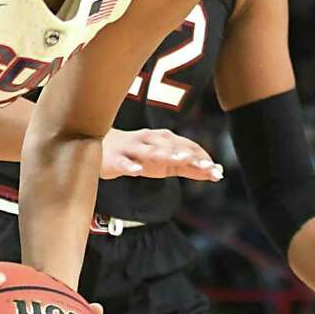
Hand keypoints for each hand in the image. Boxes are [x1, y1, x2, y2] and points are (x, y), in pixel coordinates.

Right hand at [100, 126, 222, 181]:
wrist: (97, 146)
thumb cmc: (135, 155)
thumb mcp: (163, 161)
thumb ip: (187, 167)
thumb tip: (215, 173)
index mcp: (162, 140)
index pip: (186, 146)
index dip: (202, 157)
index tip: (217, 170)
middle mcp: (148, 140)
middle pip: (171, 147)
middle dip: (189, 155)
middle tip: (206, 165)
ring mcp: (131, 149)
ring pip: (149, 151)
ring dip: (165, 154)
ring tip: (180, 159)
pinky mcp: (113, 158)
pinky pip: (122, 162)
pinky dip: (129, 165)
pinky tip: (136, 170)